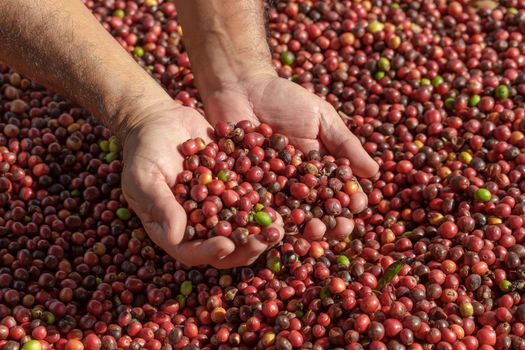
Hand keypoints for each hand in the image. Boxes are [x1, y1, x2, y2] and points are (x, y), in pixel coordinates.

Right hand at [121, 100, 282, 268]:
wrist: (161, 121)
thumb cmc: (145, 151)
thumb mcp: (145, 178)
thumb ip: (161, 206)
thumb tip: (176, 236)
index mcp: (175, 229)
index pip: (193, 251)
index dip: (210, 252)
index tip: (226, 245)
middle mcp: (201, 224)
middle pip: (226, 245)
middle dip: (247, 246)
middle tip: (266, 239)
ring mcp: (220, 207)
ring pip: (244, 227)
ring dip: (262, 231)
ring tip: (279, 227)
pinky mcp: (235, 188)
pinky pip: (252, 201)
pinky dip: (267, 204)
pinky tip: (283, 202)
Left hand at [203, 73, 378, 240]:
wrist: (241, 88)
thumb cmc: (284, 99)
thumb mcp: (320, 117)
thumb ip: (344, 143)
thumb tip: (375, 172)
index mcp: (320, 171)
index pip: (340, 193)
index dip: (350, 203)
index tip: (356, 206)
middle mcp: (298, 186)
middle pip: (317, 213)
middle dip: (328, 224)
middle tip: (331, 226)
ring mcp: (272, 191)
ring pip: (290, 218)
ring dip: (301, 228)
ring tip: (308, 229)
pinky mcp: (246, 191)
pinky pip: (258, 209)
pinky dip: (267, 219)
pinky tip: (276, 223)